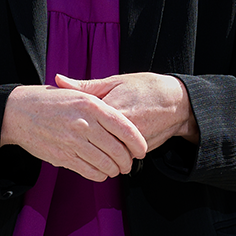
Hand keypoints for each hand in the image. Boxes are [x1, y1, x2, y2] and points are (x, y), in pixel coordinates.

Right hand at [0, 84, 147, 181]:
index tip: (142, 149)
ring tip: (115, 168)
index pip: (124, 127)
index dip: (137, 142)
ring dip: (114, 170)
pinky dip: (100, 174)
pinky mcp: (63, 156)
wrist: (19, 112)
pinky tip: (101, 172)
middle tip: (129, 163)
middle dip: (127, 160)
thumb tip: (122, 121)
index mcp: (91, 105)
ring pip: (106, 163)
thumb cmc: (49, 101)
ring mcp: (73, 141)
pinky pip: (90, 171)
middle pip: (118, 149)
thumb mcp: (76, 93)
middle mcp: (84, 123)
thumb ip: (99, 105)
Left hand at [55, 72, 198, 151]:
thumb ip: (85, 86)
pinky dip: (110, 153)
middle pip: (90, 140)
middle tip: (68, 135)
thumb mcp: (114, 81)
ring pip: (104, 151)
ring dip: (95, 149)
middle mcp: (120, 127)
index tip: (61, 121)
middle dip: (79, 139)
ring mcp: (130, 141)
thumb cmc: (143, 87)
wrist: (176, 101)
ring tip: (84, 142)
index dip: (70, 123)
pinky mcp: (138, 150)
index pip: (81, 121)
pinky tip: (102, 148)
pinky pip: (118, 155)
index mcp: (110, 107)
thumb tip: (58, 80)